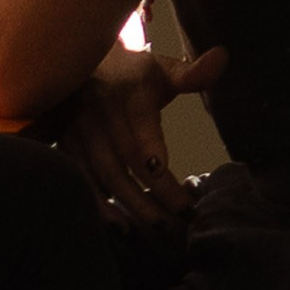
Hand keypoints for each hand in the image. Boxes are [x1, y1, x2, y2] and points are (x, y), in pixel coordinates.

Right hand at [53, 39, 228, 228]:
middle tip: (182, 221)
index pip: (141, 121)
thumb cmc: (132, 75)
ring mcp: (79, 132)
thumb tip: (223, 57)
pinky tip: (122, 229)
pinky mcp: (65, 149)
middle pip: (127, 158)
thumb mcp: (161, 69)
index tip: (165, 172)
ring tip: (160, 231)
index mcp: (128, 89)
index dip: (151, 147)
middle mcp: (100, 111)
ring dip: (132, 206)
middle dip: (154, 192)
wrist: (78, 66)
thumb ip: (191, 73)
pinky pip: (82, 183)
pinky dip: (100, 207)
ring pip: (106, 175)